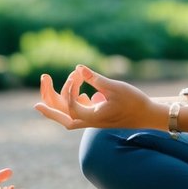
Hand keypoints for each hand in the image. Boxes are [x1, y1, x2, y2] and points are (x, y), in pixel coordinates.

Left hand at [34, 65, 159, 130]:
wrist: (148, 115)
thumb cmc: (134, 102)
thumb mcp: (115, 87)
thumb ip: (95, 78)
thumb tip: (78, 67)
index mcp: (92, 118)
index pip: (71, 105)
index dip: (70, 88)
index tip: (78, 75)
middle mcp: (89, 121)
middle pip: (62, 118)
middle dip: (49, 106)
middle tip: (38, 95)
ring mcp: (93, 119)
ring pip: (68, 115)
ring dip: (57, 102)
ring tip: (46, 82)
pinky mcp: (97, 114)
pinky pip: (77, 109)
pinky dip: (71, 99)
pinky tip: (76, 84)